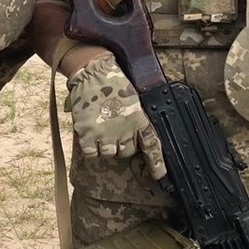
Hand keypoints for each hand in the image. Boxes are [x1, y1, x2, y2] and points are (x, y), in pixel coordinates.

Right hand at [67, 54, 164, 176]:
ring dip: (104, 144)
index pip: (152, 146)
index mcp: (139, 120)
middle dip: (121, 143)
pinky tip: (89, 132)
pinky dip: (90, 146)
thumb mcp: (133, 100)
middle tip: (113, 127)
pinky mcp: (88, 135)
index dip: (157, 163)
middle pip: (126, 152)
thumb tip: (134, 138)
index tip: (159, 175)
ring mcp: (106, 134)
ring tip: (100, 127)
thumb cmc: (113, 82)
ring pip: (109, 153)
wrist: (93, 74)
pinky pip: (91, 153)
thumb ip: (135, 120)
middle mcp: (125, 130)